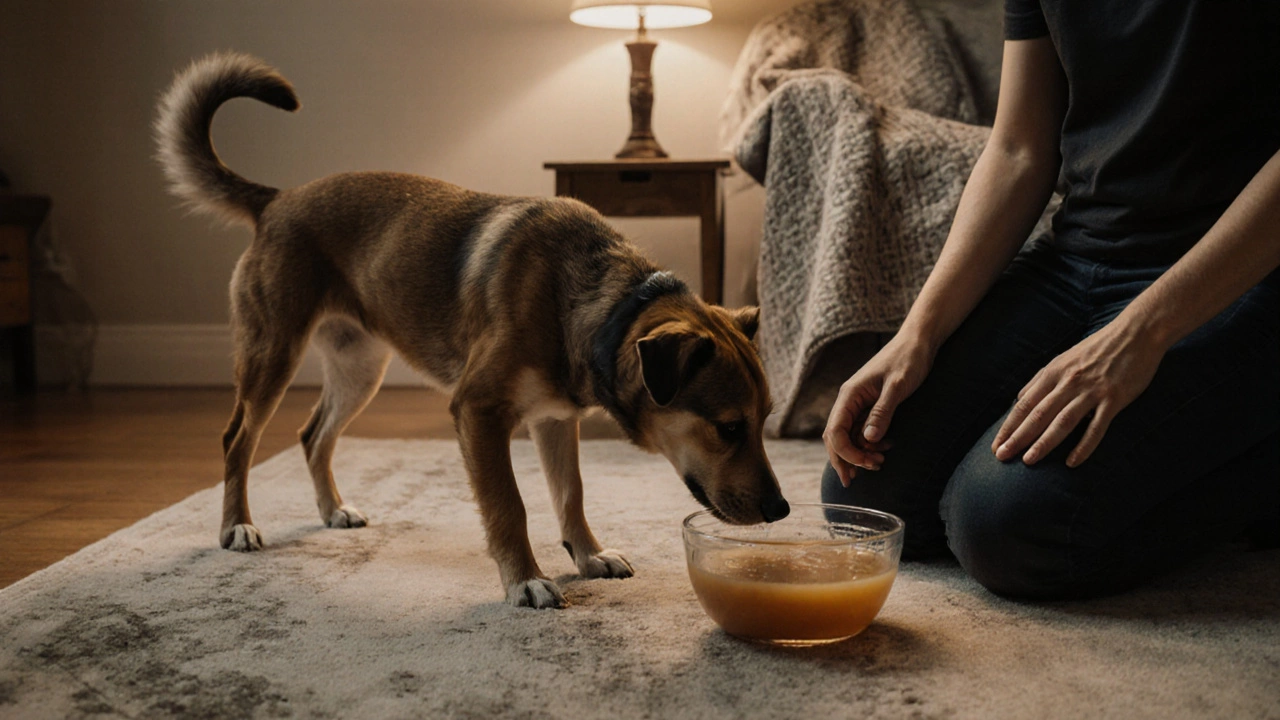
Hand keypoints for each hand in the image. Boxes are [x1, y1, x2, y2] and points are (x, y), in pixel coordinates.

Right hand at [823, 335, 934, 486]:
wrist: (918, 343)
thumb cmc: (908, 360)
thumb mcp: (897, 386)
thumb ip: (882, 412)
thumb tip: (867, 439)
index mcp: (849, 395)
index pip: (835, 431)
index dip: (845, 453)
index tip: (865, 464)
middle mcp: (849, 401)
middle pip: (835, 437)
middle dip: (845, 459)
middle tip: (858, 479)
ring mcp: (858, 404)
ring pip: (848, 437)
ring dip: (859, 454)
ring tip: (879, 463)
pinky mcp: (869, 406)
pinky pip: (861, 431)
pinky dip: (869, 444)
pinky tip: (884, 449)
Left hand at [993, 320, 1164, 467]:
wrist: (1137, 333)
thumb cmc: (1097, 348)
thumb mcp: (1064, 359)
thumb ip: (1042, 380)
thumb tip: (1019, 400)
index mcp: (1053, 373)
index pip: (1024, 404)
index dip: (1008, 426)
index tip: (996, 445)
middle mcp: (1068, 382)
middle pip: (1037, 414)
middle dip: (1017, 437)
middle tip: (1002, 456)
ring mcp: (1091, 391)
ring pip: (1062, 421)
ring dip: (1044, 442)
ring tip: (1029, 461)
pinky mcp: (1113, 399)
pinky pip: (1096, 427)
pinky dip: (1084, 446)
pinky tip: (1072, 462)